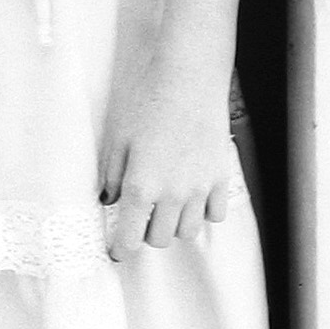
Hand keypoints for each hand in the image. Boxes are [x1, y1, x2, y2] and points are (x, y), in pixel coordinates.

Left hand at [99, 61, 229, 262]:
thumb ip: (112, 174)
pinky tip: (190, 196)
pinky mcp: (220, 177)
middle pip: (160, 239)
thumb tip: (108, 200)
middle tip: (138, 216)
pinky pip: (213, 214)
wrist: (187, 77)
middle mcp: (173, 194)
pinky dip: (201, 213)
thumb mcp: (117, 136)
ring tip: (163, 205)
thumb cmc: (146, 101)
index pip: (130, 237)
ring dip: (173, 225)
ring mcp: (200, 188)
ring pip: (187, 231)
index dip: (120, 249)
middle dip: (145, 233)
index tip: (115, 251)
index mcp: (141, 186)